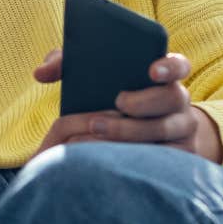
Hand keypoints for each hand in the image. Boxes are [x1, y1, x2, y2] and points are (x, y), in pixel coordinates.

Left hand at [32, 50, 222, 162]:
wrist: (138, 137)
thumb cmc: (110, 99)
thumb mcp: (93, 79)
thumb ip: (67, 65)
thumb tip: (40, 73)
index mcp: (163, 77)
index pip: (179, 65)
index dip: (169, 66)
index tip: (151, 69)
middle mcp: (178, 102)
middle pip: (174, 97)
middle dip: (146, 100)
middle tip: (119, 101)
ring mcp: (182, 130)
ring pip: (167, 130)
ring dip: (134, 130)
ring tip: (98, 128)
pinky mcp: (178, 157)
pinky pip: (165, 158)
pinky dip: (141, 156)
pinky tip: (115, 155)